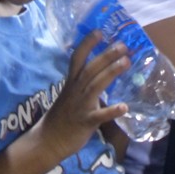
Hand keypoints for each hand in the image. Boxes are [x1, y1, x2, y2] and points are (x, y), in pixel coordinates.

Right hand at [31, 32, 129, 162]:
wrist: (48, 141)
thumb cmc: (63, 115)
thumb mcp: (71, 94)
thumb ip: (86, 82)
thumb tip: (106, 69)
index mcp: (72, 83)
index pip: (77, 59)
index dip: (87, 44)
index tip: (99, 31)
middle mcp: (75, 91)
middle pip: (91, 69)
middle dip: (106, 56)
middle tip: (123, 45)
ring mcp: (80, 106)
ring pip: (95, 86)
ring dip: (111, 73)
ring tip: (126, 62)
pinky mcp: (85, 122)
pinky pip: (99, 116)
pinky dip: (112, 111)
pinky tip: (125, 107)